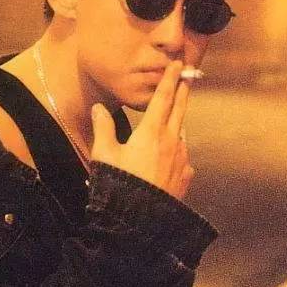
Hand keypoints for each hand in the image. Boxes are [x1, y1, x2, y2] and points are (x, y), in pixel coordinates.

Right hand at [91, 60, 194, 199]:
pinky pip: (182, 158)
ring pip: (180, 134)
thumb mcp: (105, 155)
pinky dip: (175, 152)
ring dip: (176, 124)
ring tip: (171, 121)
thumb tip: (98, 108)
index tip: (179, 65)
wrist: (140, 221)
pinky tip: (168, 160)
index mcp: (151, 132)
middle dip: (183, 90)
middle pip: (179, 109)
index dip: (170, 80)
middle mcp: (171, 141)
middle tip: (189, 76)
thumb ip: (103, 128)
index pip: (163, 98)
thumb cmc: (119, 185)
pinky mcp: (185, 176)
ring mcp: (181, 159)